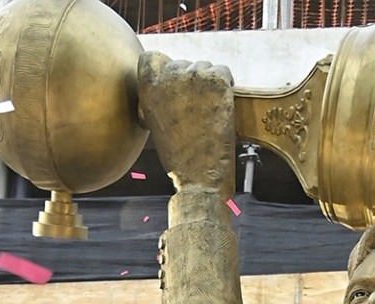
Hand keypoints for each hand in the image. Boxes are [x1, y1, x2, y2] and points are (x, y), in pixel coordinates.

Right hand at [136, 51, 235, 198]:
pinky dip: (226, 85)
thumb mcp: (154, 121)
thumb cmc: (177, 154)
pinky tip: (222, 105)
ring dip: (208, 84)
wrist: (200, 174)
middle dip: (190, 82)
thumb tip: (163, 82)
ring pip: (204, 67)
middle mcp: (168, 74)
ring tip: (209, 111)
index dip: (166, 70)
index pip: (153, 58)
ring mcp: (193, 75)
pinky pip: (224, 72)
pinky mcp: (217, 80)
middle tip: (196, 108)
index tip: (175, 87)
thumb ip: (155, 97)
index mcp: (147, 85)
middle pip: (183, 63)